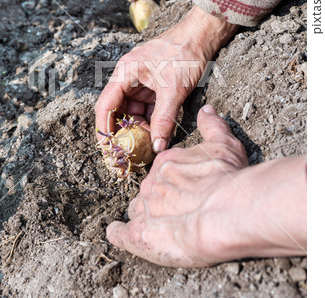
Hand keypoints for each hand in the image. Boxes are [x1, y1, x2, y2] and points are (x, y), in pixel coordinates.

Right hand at [95, 5, 236, 151]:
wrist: (202, 36)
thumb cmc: (184, 53)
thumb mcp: (174, 89)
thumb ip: (164, 119)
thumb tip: (157, 146)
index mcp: (125, 73)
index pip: (106, 105)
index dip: (104, 128)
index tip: (107, 149)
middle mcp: (128, 78)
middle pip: (118, 110)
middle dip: (123, 132)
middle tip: (128, 153)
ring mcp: (140, 82)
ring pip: (133, 111)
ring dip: (138, 128)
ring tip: (145, 147)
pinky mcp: (153, 86)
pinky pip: (146, 108)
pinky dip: (150, 121)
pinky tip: (157, 134)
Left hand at [106, 106, 306, 266]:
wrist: (226, 211)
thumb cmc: (226, 177)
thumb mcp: (224, 145)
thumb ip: (212, 127)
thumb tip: (207, 110)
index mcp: (166, 162)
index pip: (161, 171)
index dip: (172, 181)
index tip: (185, 190)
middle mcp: (151, 183)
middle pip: (149, 191)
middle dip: (159, 200)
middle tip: (178, 211)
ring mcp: (144, 207)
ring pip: (136, 211)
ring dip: (144, 217)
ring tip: (159, 227)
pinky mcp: (139, 234)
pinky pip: (120, 233)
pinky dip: (120, 233)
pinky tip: (121, 233)